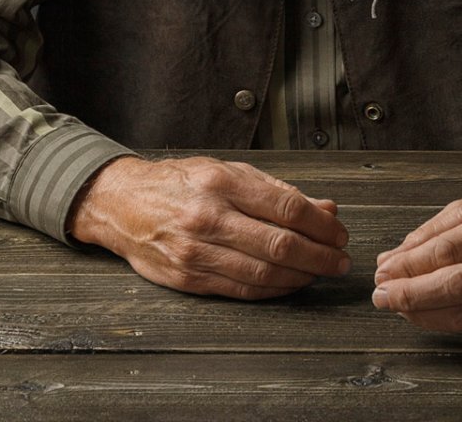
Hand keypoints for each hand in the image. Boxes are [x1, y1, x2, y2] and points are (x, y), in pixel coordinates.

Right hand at [67, 155, 349, 299]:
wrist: (121, 203)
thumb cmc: (177, 183)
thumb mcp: (225, 171)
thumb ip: (276, 190)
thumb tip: (324, 209)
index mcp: (220, 183)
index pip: (286, 207)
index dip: (320, 225)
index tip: (339, 233)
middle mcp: (208, 218)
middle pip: (280, 244)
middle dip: (320, 256)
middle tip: (340, 260)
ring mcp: (197, 251)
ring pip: (264, 272)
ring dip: (301, 276)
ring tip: (319, 272)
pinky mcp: (189, 278)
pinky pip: (243, 290)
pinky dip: (274, 290)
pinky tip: (290, 283)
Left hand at [371, 193, 461, 335]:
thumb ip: (433, 232)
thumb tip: (391, 259)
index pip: (447, 250)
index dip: (410, 266)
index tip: (383, 272)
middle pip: (456, 286)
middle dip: (411, 294)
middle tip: (381, 296)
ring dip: (425, 315)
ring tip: (399, 307)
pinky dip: (449, 322)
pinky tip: (429, 314)